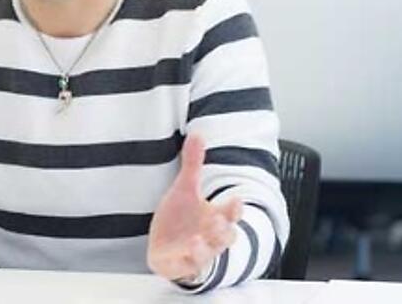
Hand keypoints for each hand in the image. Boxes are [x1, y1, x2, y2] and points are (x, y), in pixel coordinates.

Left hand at [147, 133, 242, 282]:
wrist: (166, 245)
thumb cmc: (182, 217)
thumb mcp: (185, 188)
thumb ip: (193, 164)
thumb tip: (198, 133)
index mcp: (216, 217)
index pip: (231, 213)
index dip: (234, 208)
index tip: (235, 200)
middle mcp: (211, 237)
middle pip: (226, 236)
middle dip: (222, 229)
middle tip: (217, 219)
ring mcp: (197, 253)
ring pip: (208, 254)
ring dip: (204, 248)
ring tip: (196, 240)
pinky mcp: (181, 265)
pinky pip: (186, 267)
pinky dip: (185, 262)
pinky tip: (180, 254)